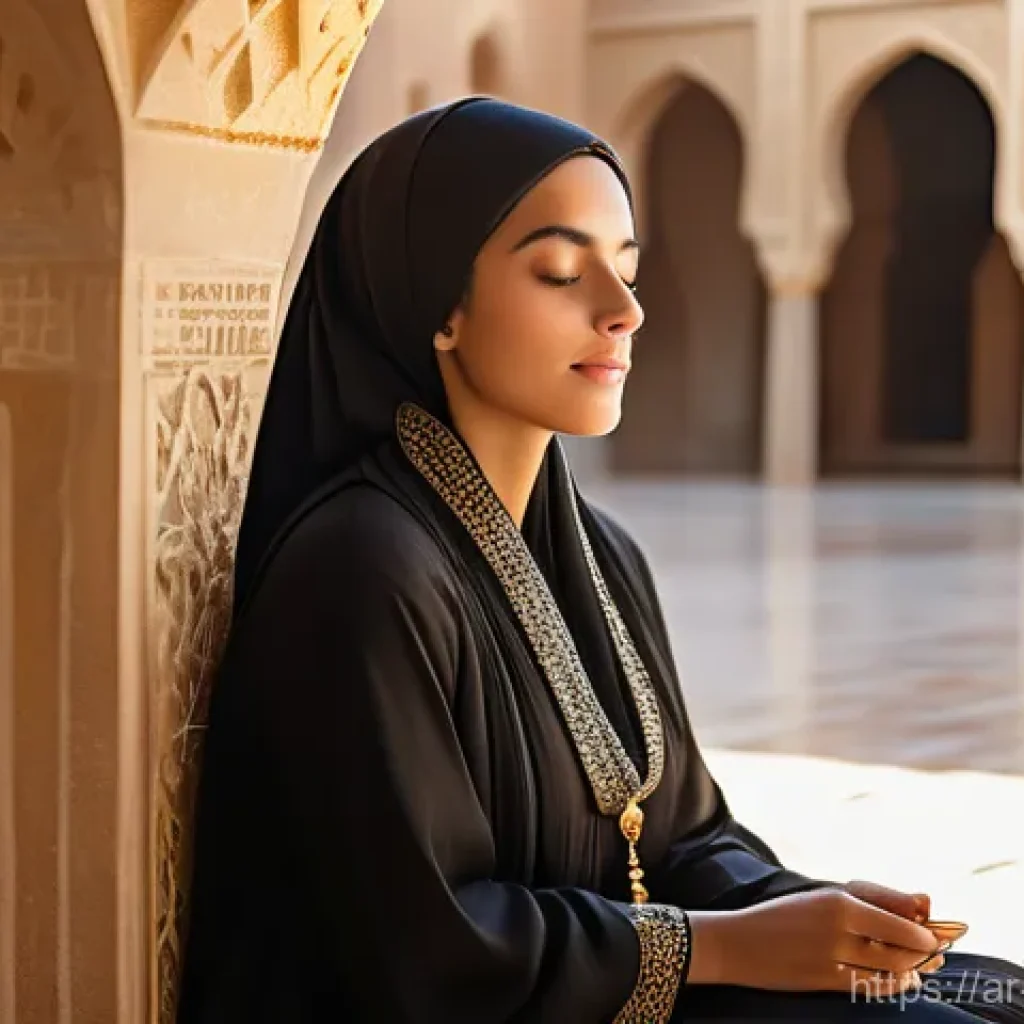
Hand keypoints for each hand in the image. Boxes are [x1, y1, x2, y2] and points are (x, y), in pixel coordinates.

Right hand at [687, 887, 943, 994]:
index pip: (902, 919)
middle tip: (938, 951)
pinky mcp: (827, 980)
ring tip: (920, 966)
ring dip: (914, 969)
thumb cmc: (784, 917)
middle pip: (903, 946)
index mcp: (840, 900)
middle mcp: (839, 927)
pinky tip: (903, 980)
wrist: (738, 942)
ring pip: (892, 968)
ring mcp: (833, 957)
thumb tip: (922, 906)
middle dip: (926, 952)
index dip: (926, 930)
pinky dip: (895, 985)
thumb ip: (870, 902)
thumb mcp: (823, 898)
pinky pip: (875, 986)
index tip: (937, 930)